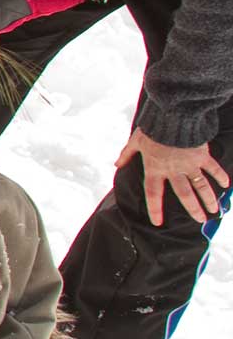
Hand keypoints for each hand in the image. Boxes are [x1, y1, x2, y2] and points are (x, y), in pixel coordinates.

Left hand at [115, 129, 229, 225]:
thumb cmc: (152, 128)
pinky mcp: (201, 156)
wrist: (173, 116)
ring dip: (208, 199)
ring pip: (201, 186)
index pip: (153, 193)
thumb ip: (127, 154)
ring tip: (214, 211)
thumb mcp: (135, 141)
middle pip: (184, 194)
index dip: (155, 209)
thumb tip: (117, 164)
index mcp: (155, 168)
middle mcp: (173, 170)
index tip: (158, 222)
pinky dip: (220, 176)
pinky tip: (226, 185)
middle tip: (200, 220)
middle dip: (193, 208)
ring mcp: (189, 164)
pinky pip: (213, 168)